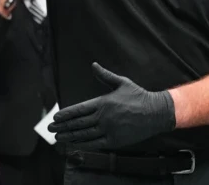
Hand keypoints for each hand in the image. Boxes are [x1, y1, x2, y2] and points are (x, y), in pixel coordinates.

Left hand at [48, 63, 175, 150]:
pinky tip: (75, 144)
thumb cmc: (138, 96)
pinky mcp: (115, 140)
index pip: (79, 109)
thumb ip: (104, 75)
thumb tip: (93, 65)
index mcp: (103, 102)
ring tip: (58, 138)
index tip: (55, 118)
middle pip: (78, 123)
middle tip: (51, 129)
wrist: (157, 113)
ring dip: (70, 136)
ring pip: (84, 134)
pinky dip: (83, 144)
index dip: (65, 114)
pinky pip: (95, 144)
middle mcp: (104, 117)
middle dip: (63, 126)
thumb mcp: (121, 82)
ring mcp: (109, 130)